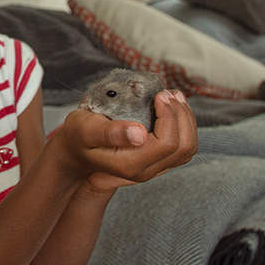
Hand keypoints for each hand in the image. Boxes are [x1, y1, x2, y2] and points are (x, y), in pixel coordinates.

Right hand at [54, 90, 196, 191]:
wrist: (76, 150)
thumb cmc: (79, 136)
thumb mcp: (86, 129)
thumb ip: (110, 133)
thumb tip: (140, 134)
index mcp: (130, 165)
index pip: (167, 143)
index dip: (169, 116)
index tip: (158, 95)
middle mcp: (145, 171)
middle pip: (183, 146)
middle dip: (181, 115)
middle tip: (167, 93)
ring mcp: (153, 169)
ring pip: (187, 148)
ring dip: (185, 119)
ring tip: (173, 96)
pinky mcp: (158, 162)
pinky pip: (182, 147)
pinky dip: (183, 126)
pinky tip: (173, 108)